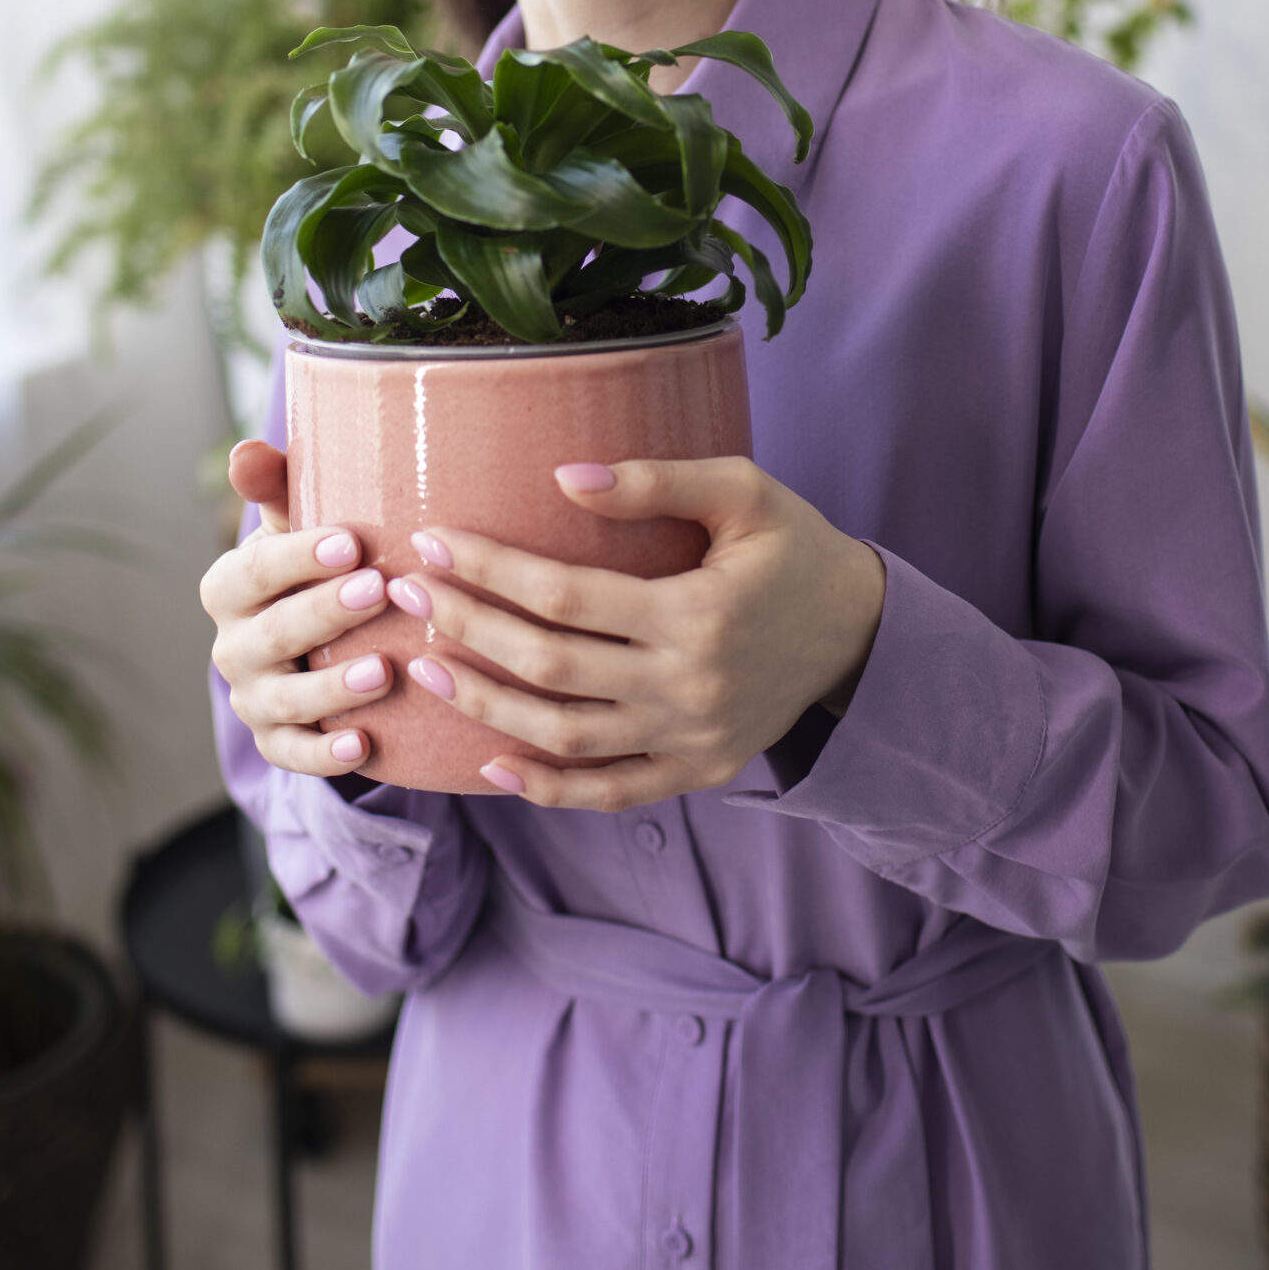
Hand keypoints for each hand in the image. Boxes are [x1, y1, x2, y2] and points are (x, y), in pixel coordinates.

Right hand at [200, 440, 393, 779]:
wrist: (315, 640)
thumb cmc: (313, 566)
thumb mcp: (294, 525)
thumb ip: (277, 487)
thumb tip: (249, 450)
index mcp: (231, 587)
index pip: (255, 570)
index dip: (298, 558)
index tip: (350, 542)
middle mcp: (232, 646)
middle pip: (273, 633)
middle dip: (323, 614)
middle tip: (378, 592)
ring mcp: (253, 698)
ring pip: (284, 699)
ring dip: (332, 687)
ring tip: (383, 670)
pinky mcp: (277, 742)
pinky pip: (293, 754)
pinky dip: (325, 755)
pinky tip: (363, 745)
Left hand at [391, 455, 885, 810]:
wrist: (861, 631)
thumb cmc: (794, 547)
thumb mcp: (745, 491)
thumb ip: (658, 480)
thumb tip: (563, 477)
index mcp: (699, 612)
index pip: (567, 595)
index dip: (491, 570)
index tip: (433, 542)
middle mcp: (690, 686)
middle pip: (551, 667)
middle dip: (468, 629)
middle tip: (407, 595)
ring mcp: (692, 739)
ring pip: (566, 736)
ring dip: (486, 706)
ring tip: (427, 668)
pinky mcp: (697, 772)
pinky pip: (609, 792)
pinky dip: (547, 788)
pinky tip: (491, 765)